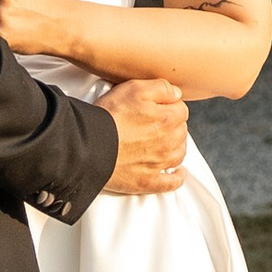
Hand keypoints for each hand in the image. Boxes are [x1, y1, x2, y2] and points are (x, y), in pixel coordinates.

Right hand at [100, 76, 188, 198]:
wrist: (89, 145)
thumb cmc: (110, 115)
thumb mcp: (135, 88)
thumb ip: (161, 88)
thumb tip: (176, 94)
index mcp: (167, 119)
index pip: (182, 110)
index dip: (171, 106)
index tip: (159, 107)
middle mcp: (168, 143)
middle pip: (181, 132)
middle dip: (173, 125)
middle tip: (156, 123)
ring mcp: (159, 164)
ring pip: (178, 154)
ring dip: (176, 147)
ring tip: (165, 143)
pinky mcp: (147, 181)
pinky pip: (170, 183)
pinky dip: (176, 178)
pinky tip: (176, 173)